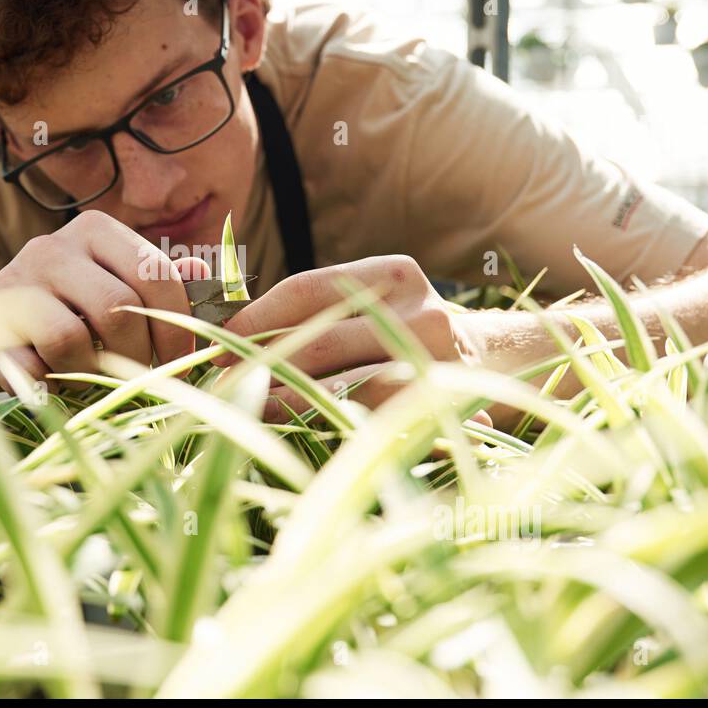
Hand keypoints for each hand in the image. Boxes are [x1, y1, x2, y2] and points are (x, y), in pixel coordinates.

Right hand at [0, 209, 209, 393]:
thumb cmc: (65, 309)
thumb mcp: (114, 286)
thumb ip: (158, 283)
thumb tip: (204, 273)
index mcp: (96, 230)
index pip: (156, 274)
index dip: (177, 326)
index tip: (180, 361)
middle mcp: (54, 246)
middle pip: (118, 307)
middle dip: (138, 354)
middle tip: (141, 379)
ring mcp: (15, 281)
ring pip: (71, 338)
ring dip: (89, 372)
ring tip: (90, 378)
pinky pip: (30, 366)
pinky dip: (48, 385)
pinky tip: (50, 381)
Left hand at [211, 255, 489, 423]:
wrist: (493, 365)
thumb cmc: (403, 333)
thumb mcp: (370, 304)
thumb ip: (314, 312)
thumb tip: (224, 328)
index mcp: (393, 274)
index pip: (308, 289)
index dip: (256, 316)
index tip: (214, 340)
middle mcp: (421, 310)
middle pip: (322, 339)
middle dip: (263, 365)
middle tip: (220, 385)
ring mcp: (438, 362)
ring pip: (345, 386)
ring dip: (288, 403)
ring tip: (249, 412)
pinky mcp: (442, 407)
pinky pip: (372, 420)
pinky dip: (329, 426)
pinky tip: (295, 433)